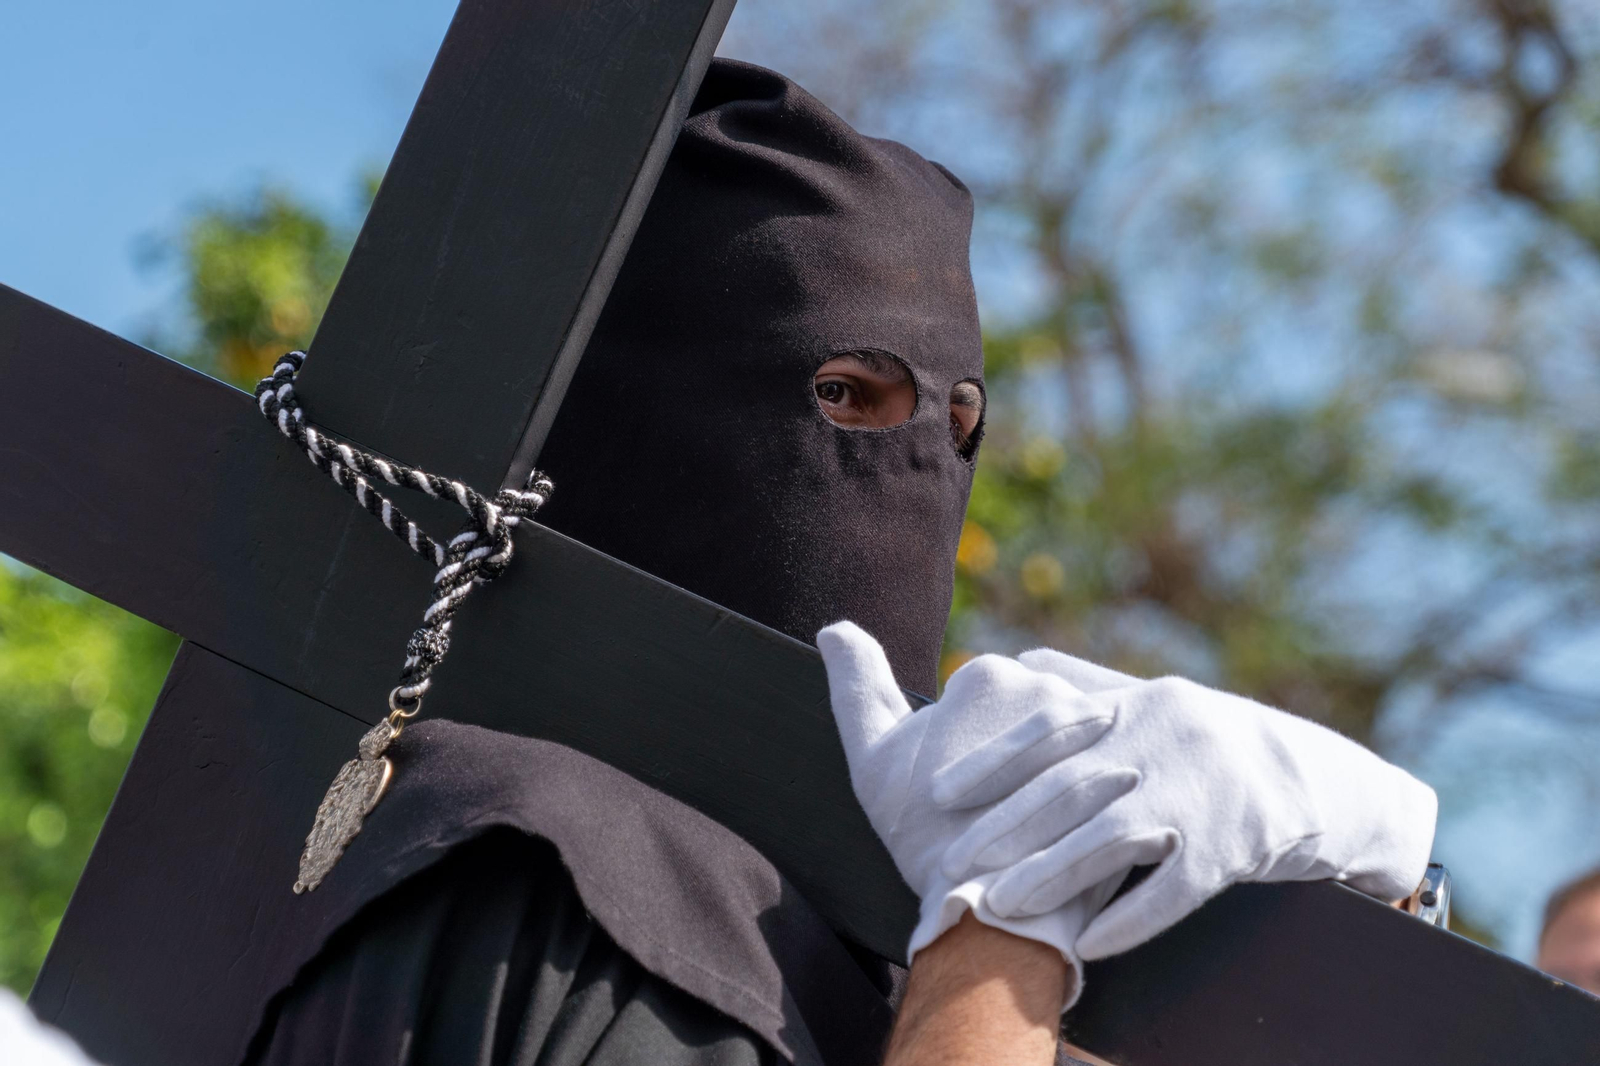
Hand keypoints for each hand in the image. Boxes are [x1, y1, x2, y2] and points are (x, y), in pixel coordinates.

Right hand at [816, 622, 1121, 1003]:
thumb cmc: (922, 835)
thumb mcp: (874, 758)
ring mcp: (1096, 727)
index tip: (966, 792)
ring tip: (1061, 827)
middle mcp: (1050, 687)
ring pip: (1084, 744)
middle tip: (1011, 817)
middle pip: (1041, 720)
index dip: (975, 749)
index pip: (988, 698)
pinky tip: (1111, 831)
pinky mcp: (1133, 774)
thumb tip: (835, 629)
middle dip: (1030, 763)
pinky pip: (1127, 776)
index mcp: (989, 674)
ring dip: (1079, 776)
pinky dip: (1122, 796)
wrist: (989, 912)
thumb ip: (857, 685)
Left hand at [934, 649, 1438, 959]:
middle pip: (1070, 787)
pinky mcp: (1232, 848)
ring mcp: (1199, 794)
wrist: (1315, 782)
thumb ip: (1085, 685)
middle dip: (1003, 828)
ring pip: (1112, 838)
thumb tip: (1016, 663)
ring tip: (998, 906)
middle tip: (951, 861)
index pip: (1049, 728)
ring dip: (1049, 875)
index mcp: (1134, 706)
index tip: (937, 789)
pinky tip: (1087, 943)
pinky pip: (1174, 888)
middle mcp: (1162, 741)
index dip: (990, 760)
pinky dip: (1128, 917)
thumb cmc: (1207, 745)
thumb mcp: (1152, 703)